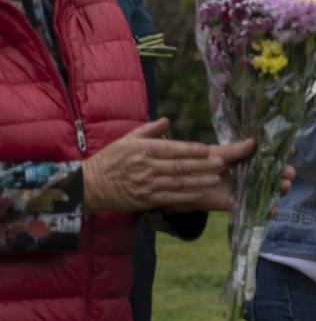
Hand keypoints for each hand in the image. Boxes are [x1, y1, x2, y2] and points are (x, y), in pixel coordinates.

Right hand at [81, 119, 255, 212]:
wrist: (88, 186)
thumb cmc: (109, 160)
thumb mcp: (126, 140)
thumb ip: (148, 130)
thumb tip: (167, 120)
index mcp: (141, 150)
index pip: (170, 149)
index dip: (190, 149)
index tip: (207, 149)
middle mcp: (145, 167)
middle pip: (178, 166)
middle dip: (202, 165)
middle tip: (221, 163)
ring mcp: (145, 185)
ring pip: (177, 183)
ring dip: (198, 181)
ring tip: (217, 178)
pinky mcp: (144, 200)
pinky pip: (169, 198)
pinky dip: (185, 196)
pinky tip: (200, 194)